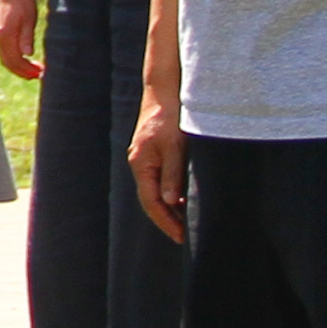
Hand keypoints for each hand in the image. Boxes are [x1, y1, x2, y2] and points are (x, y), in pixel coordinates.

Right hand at [0, 0, 42, 84]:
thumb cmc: (23, 1)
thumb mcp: (29, 19)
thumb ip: (26, 37)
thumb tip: (27, 54)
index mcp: (5, 34)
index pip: (15, 60)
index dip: (27, 69)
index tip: (40, 73)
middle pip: (8, 62)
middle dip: (22, 71)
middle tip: (38, 75)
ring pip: (5, 58)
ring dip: (19, 66)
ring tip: (34, 70)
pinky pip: (5, 51)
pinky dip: (15, 59)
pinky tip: (25, 58)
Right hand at [129, 94, 188, 246]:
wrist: (164, 91)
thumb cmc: (169, 117)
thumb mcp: (174, 147)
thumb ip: (172, 174)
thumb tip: (172, 202)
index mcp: (141, 164)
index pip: (151, 202)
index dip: (166, 221)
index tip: (181, 236)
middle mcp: (139, 164)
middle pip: (151, 199)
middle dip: (167, 219)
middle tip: (185, 236)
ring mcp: (145, 158)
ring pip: (156, 190)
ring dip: (170, 207)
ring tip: (186, 222)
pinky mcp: (153, 153)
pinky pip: (159, 180)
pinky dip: (171, 193)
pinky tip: (184, 198)